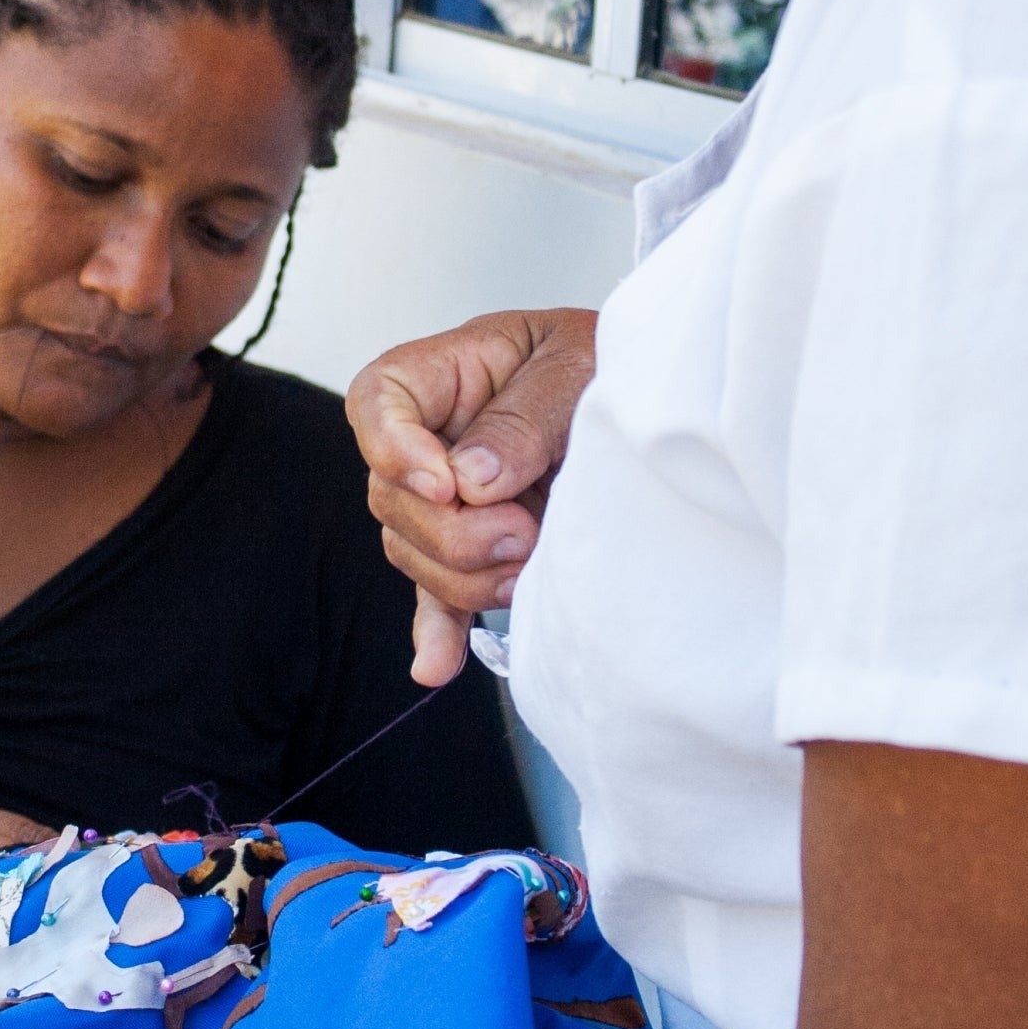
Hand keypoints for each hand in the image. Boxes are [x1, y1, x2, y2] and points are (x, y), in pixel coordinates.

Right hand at [346, 308, 597, 683]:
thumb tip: (470, 481)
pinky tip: (437, 666)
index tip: (446, 486)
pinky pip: (438, 595)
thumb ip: (521, 419)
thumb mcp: (572, 366)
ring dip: (467, 576)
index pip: (375, 402)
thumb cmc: (603, 362)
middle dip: (453, 531)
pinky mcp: (472, 548)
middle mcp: (428, 440)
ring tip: (531, 565)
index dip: (395, 450)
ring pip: (413, 552)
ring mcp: (443, 500)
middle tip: (522, 530)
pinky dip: (438, 631)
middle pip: (391, 497)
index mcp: (439, 375)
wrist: (652, 404)